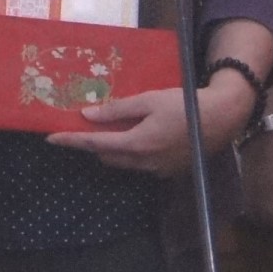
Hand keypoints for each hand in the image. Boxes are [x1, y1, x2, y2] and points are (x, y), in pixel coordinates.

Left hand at [52, 73, 245, 175]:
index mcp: (138, 144)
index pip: (95, 145)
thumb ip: (117, 110)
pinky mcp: (168, 171)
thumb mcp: (148, 100)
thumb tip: (88, 115)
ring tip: (110, 128)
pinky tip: (136, 135)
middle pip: (107, 156)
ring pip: (123, 162)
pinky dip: (131, 152)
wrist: (221, 118)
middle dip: (93, 144)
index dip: (72, 141)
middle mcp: (145, 163)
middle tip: (85, 126)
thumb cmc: (183, 104)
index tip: (51, 138)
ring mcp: (158, 170)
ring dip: (112, 148)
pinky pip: (140, 165)